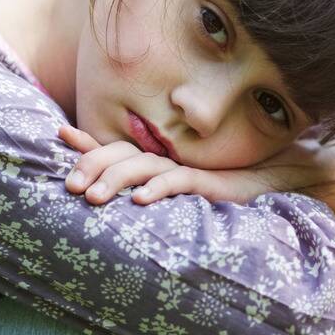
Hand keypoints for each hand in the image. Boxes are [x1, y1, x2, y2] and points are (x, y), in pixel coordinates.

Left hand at [58, 124, 333, 205]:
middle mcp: (167, 158)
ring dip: (114, 181)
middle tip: (69, 186)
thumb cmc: (225, 187)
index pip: (114, 146)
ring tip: (92, 198)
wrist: (274, 181)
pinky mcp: (207, 181)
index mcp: (156, 158)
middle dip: (90, 167)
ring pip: (142, 168)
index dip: (87, 141)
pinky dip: (158, 189)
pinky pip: (178, 182)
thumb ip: (151, 185)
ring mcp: (185, 167)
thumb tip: (121, 197)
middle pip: (120, 155)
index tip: (60, 133)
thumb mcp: (180, 188)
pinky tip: (139, 200)